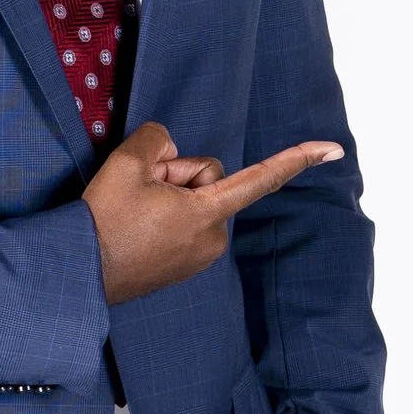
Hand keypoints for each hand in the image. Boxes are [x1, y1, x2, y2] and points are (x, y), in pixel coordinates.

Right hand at [81, 117, 343, 303]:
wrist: (78, 274)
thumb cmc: (103, 221)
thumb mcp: (128, 162)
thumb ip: (159, 140)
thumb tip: (169, 150)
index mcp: (207, 213)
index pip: (260, 178)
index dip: (297, 159)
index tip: (334, 149)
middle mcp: (213, 238)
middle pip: (208, 178)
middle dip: (176, 176)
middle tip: (139, 193)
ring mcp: (201, 256)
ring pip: (194, 200)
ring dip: (168, 197)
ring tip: (133, 215)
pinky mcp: (186, 265)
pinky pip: (184, 221)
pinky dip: (164, 216)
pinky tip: (136, 228)